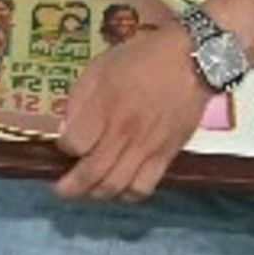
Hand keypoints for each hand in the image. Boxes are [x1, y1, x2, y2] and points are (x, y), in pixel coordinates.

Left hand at [52, 27, 212, 201]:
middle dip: (71, 186)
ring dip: (96, 194)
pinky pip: (143, 188)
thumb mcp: (100, 67)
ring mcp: (146, 147)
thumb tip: (66, 130)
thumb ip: (78, 99)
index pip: (73, 145)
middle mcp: (124, 132)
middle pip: (90, 174)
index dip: (63, 148)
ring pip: (115, 187)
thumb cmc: (142, 59)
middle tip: (62, 188)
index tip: (65, 144)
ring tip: (90, 190)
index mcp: (105, 107)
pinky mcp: (166, 156)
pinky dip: (127, 195)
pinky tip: (121, 187)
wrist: (191, 60)